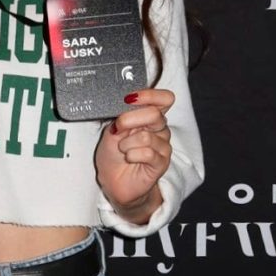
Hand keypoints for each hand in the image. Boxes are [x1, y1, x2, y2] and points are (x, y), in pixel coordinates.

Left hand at [95, 88, 173, 223]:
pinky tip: (129, 159)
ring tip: (123, 150)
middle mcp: (160, 128)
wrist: (113, 181)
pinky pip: (148, 153)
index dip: (149, 95)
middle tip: (118, 129)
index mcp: (150, 116)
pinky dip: (132, 155)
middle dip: (129, 120)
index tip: (129, 98)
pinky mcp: (162, 163)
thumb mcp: (112, 129)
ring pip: (147, 136)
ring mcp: (163, 145)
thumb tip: (128, 103)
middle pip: (155, 114)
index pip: (164, 98)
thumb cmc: (113, 153)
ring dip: (127, 143)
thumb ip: (122, 116)